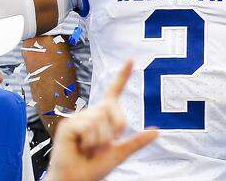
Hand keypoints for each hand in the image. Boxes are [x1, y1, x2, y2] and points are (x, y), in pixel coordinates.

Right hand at [45, 60, 157, 180]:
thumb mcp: (119, 153)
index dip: (123, 75)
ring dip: (99, 140)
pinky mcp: (68, 125)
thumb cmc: (93, 167)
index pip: (114, 92)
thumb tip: (157, 131)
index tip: (131, 59)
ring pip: (101, 120)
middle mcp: (92, 113)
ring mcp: (79, 118)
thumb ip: (136, 142)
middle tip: (101, 146)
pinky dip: (88, 141)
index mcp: (104, 117)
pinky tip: (79, 147)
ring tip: (88, 148)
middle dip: (113, 131)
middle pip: (114, 110)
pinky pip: (89, 127)